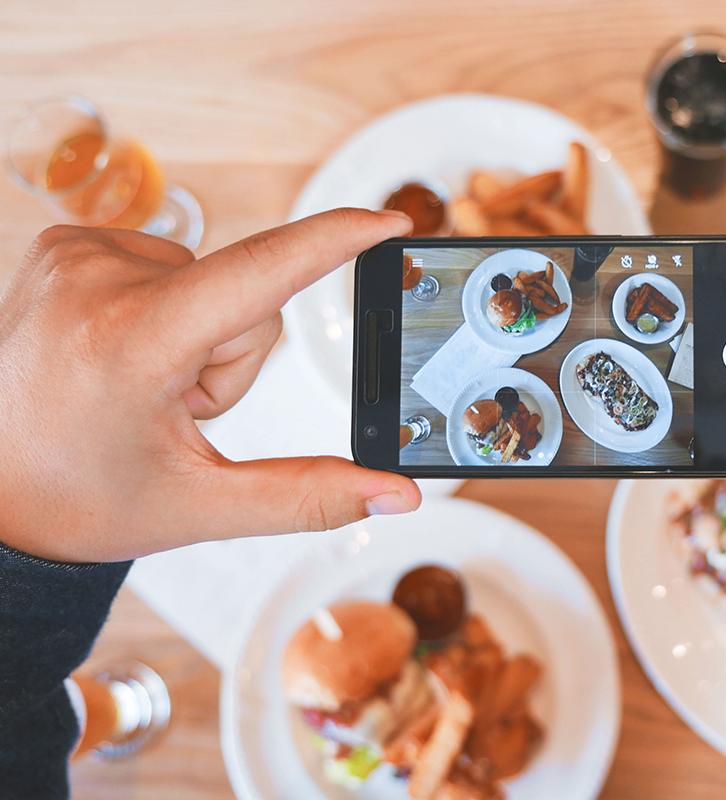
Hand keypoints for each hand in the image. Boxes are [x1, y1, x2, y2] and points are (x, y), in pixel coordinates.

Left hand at [0, 209, 419, 562]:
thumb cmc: (76, 499)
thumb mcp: (200, 507)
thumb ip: (310, 496)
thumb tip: (396, 495)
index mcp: (132, 343)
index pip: (261, 272)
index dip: (336, 241)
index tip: (390, 221)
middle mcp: (97, 280)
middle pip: (246, 296)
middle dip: (234, 357)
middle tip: (174, 409)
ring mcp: (75, 255)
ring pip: (211, 280)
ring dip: (199, 336)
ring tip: (141, 386)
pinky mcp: (66, 245)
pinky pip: (168, 265)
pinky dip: (165, 312)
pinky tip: (122, 355)